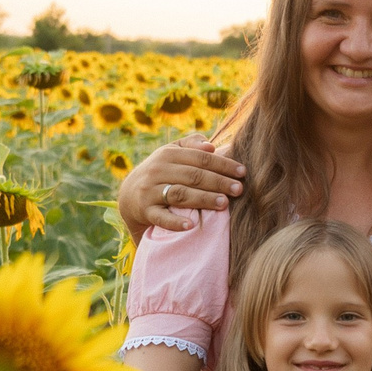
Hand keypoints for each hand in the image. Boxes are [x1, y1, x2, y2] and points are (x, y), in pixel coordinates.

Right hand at [118, 138, 244, 235]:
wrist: (128, 196)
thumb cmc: (160, 173)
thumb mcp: (171, 154)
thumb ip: (190, 146)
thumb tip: (211, 146)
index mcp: (168, 154)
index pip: (201, 158)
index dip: (223, 164)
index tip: (243, 172)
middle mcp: (158, 170)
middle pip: (194, 175)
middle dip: (219, 182)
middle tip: (239, 189)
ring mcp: (150, 191)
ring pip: (181, 194)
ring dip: (204, 198)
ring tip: (224, 204)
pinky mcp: (145, 211)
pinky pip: (161, 217)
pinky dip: (175, 222)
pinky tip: (191, 225)